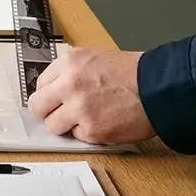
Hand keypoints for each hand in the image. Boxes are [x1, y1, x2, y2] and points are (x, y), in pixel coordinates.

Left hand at [27, 47, 154, 144]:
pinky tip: (103, 122)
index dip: (49, 95)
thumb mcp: (93, 58)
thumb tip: (52, 88)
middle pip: (38, 107)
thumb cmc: (131, 73)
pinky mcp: (92, 130)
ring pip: (53, 126)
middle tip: (60, 113)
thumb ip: (69, 71)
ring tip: (85, 118)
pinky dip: (88, 133)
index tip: (55, 100)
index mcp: (69, 63)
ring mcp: (79, 109)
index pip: (40, 85)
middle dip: (48, 112)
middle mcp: (69, 85)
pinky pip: (77, 137)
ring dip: (66, 125)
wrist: (158, 87)